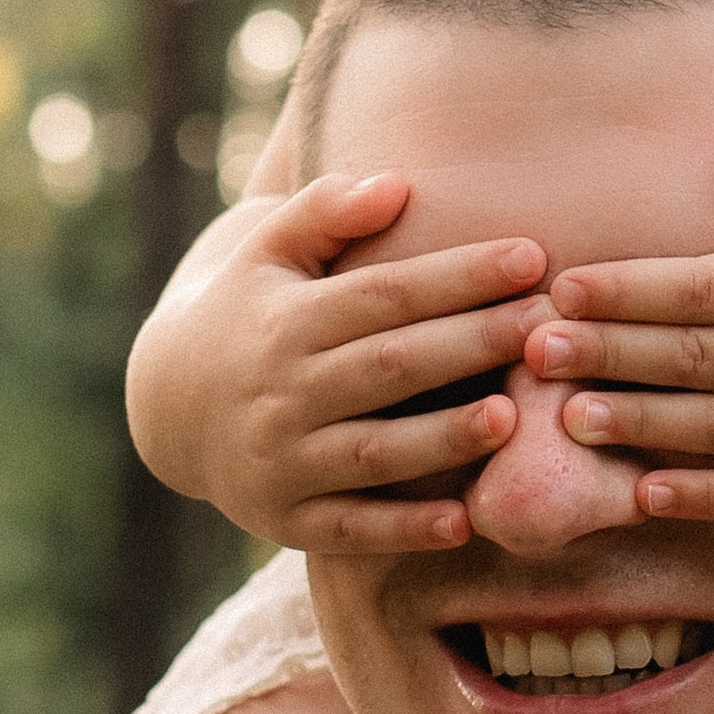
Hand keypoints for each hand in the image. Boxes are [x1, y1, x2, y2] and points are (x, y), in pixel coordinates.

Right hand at [131, 173, 551, 552]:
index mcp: (287, 322)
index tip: (531, 255)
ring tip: (512, 418)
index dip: (458, 275)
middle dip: (471, 344)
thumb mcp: (266, 251)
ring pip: (374, 452)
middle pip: (390, 367)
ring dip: (442, 439)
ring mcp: (284, 462)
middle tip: (546, 325)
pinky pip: (350, 529)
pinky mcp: (287, 520)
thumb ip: (325, 212)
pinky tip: (464, 522)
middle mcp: (284, 393)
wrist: (167, 408)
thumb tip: (396, 183)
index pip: (385, 294)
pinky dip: (403, 529)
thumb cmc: (248, 313)